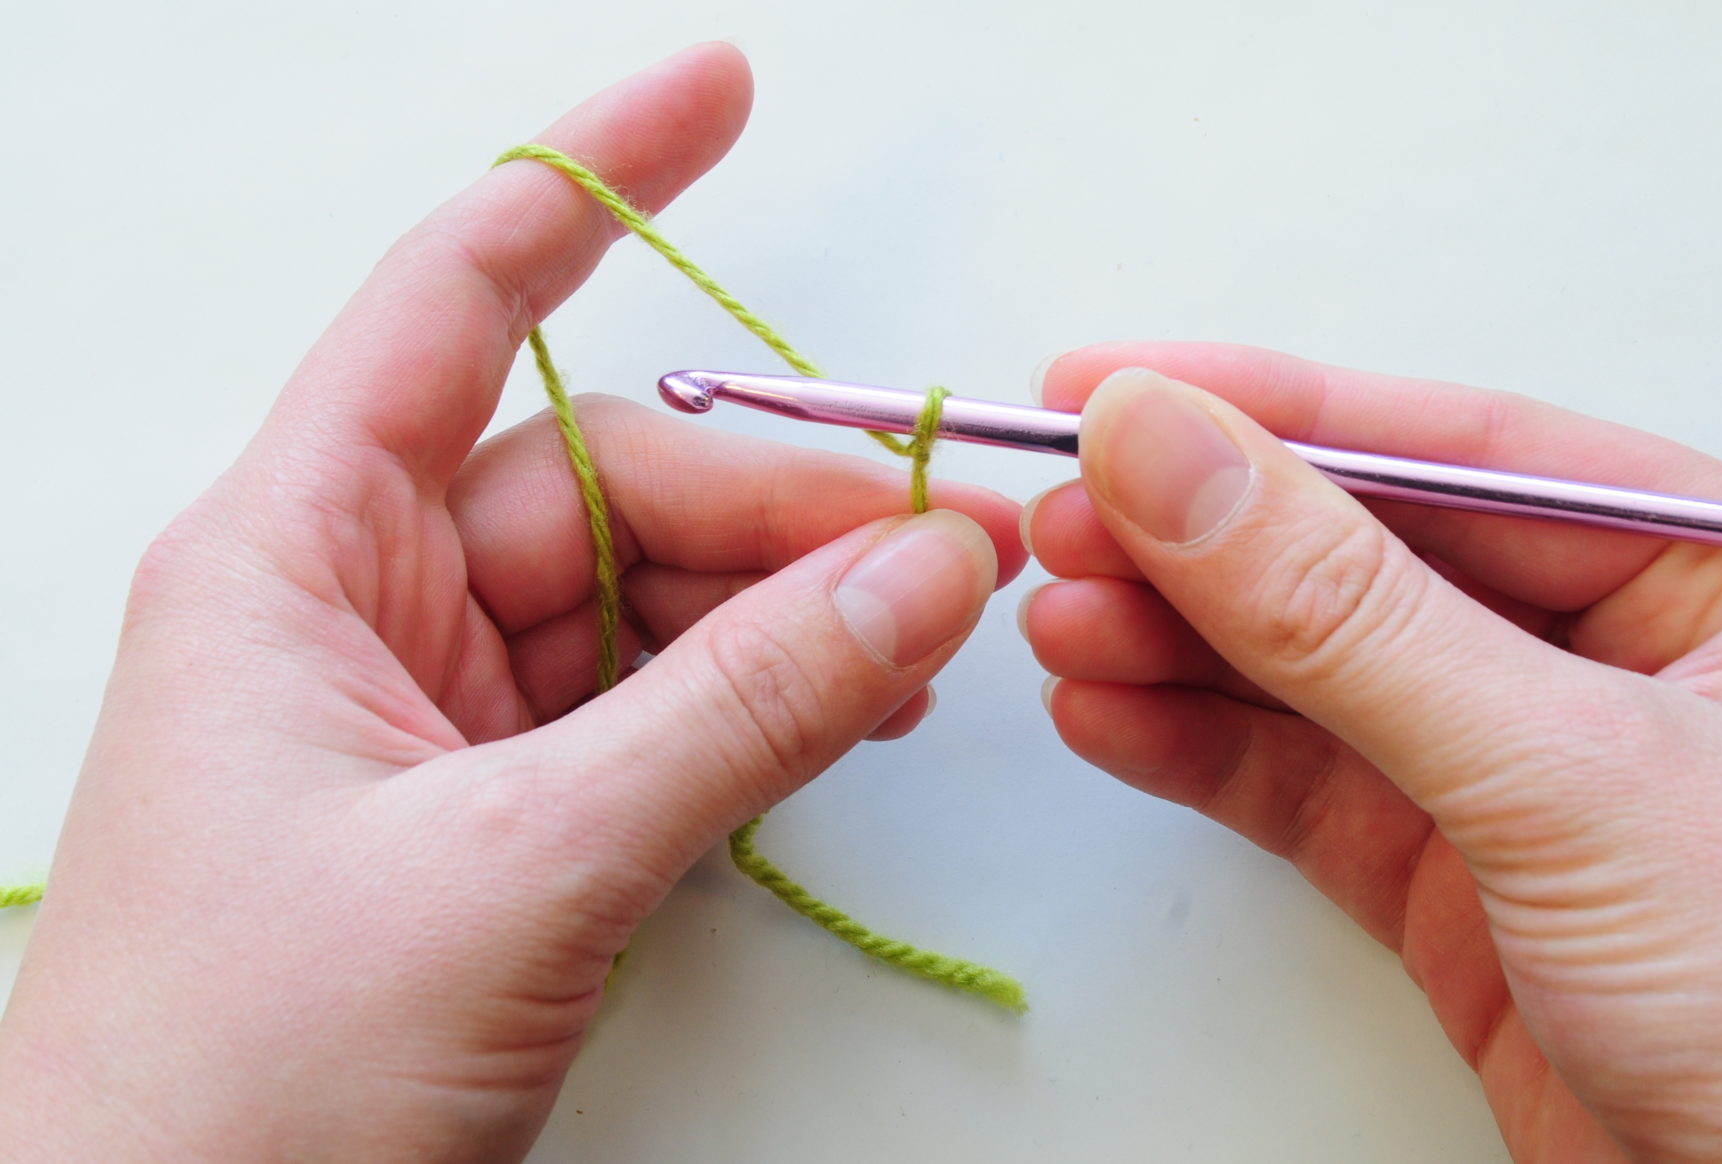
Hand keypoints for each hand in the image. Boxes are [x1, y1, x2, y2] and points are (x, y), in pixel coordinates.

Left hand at [0, 45, 1022, 1161]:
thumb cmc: (242, 1084)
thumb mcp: (520, 869)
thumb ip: (741, 709)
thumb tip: (925, 570)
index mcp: (290, 555)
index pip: (455, 300)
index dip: (595, 182)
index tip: (718, 89)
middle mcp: (359, 607)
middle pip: (608, 481)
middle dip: (780, 505)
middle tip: (940, 552)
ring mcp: (434, 715)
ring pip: (648, 599)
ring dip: (788, 614)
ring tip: (917, 656)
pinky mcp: (493, 811)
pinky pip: (652, 704)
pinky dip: (757, 704)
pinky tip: (848, 713)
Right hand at [1022, 345, 1721, 1161]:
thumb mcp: (1583, 781)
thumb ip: (1356, 618)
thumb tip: (1180, 452)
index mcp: (1721, 574)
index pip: (1461, 454)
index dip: (1277, 414)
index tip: (1114, 389)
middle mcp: (1627, 664)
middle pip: (1374, 560)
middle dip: (1209, 539)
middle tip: (1064, 514)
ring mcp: (1540, 787)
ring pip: (1324, 680)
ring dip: (1184, 646)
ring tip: (1060, 617)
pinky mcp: (1471, 900)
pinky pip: (1312, 796)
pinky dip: (1204, 756)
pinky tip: (1112, 716)